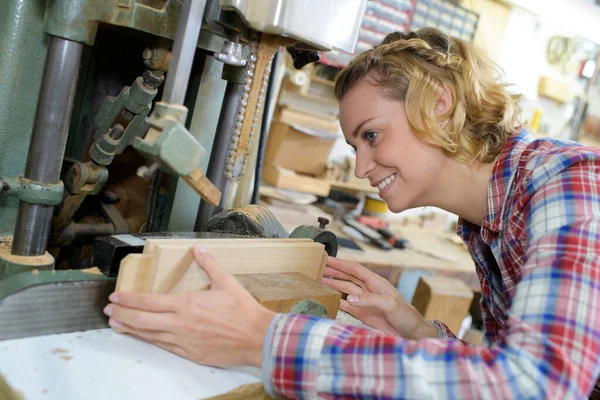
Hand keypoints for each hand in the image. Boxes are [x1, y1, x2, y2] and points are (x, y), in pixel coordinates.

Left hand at [103, 245, 275, 367]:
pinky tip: (143, 337)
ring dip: (130, 329)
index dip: (129, 299)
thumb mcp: (226, 282)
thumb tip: (198, 249)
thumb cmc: (242, 310)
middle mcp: (180, 324)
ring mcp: (183, 341)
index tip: (116, 296)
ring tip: (116, 324)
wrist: (257, 337)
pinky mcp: (190, 354)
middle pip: (142, 320)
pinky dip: (149, 340)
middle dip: (122, 314)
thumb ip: (209, 264)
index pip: (149, 301)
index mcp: (186, 304)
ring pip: (149, 335)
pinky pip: (164, 347)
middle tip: (108, 310)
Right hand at [322, 257, 436, 339]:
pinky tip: (329, 298)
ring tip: (320, 280)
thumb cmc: (407, 316)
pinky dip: (337, 301)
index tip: (328, 259)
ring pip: (346, 290)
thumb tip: (349, 298)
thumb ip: (370, 300)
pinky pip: (347, 305)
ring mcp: (365, 302)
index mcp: (376, 283)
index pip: (355, 269)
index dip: (342, 264)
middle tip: (319, 267)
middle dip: (334, 272)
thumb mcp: (390, 304)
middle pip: (348, 277)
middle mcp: (369, 290)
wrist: (412, 334)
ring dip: (334, 284)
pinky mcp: (363, 314)